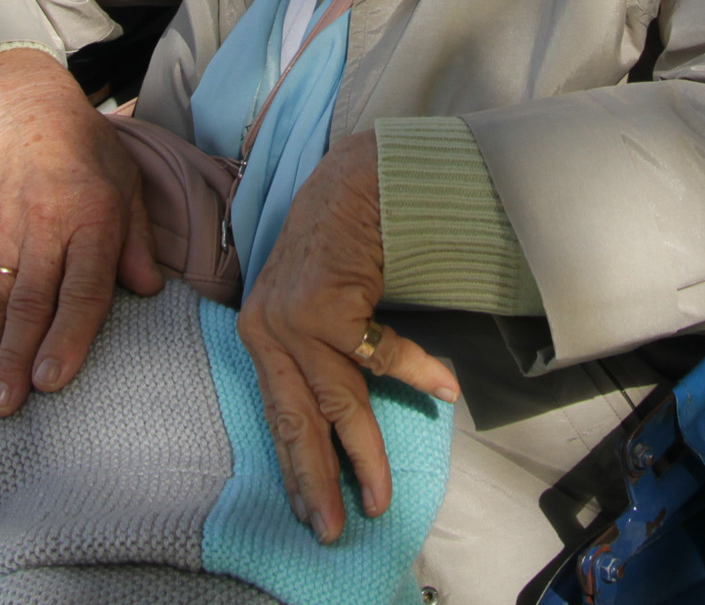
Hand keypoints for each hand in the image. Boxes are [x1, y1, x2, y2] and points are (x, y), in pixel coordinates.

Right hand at [0, 49, 161, 416]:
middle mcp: (45, 225)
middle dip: (13, 360)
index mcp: (92, 218)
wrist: (25, 105)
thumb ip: (136, 241)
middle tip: (2, 409)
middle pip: (29, 302)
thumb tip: (148, 292)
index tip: (51, 383)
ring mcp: (1, 227)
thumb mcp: (127, 184)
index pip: (81, 288)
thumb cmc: (86, 151)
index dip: (67, 338)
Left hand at [236, 132, 459, 542]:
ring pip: (337, 405)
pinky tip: (444, 389)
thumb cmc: (339, 237)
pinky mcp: (324, 308)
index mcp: (260, 334)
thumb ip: (319, 352)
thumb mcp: (312, 301)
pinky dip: (416, 372)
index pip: (279, 415)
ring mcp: (292, 321)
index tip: (311, 508)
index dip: (297, 465)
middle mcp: (266, 331)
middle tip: (334, 529)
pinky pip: (380, 357)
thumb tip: (341, 415)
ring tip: (380, 495)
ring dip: (363, 454)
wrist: (357, 176)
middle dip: (319, 480)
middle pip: (297, 423)